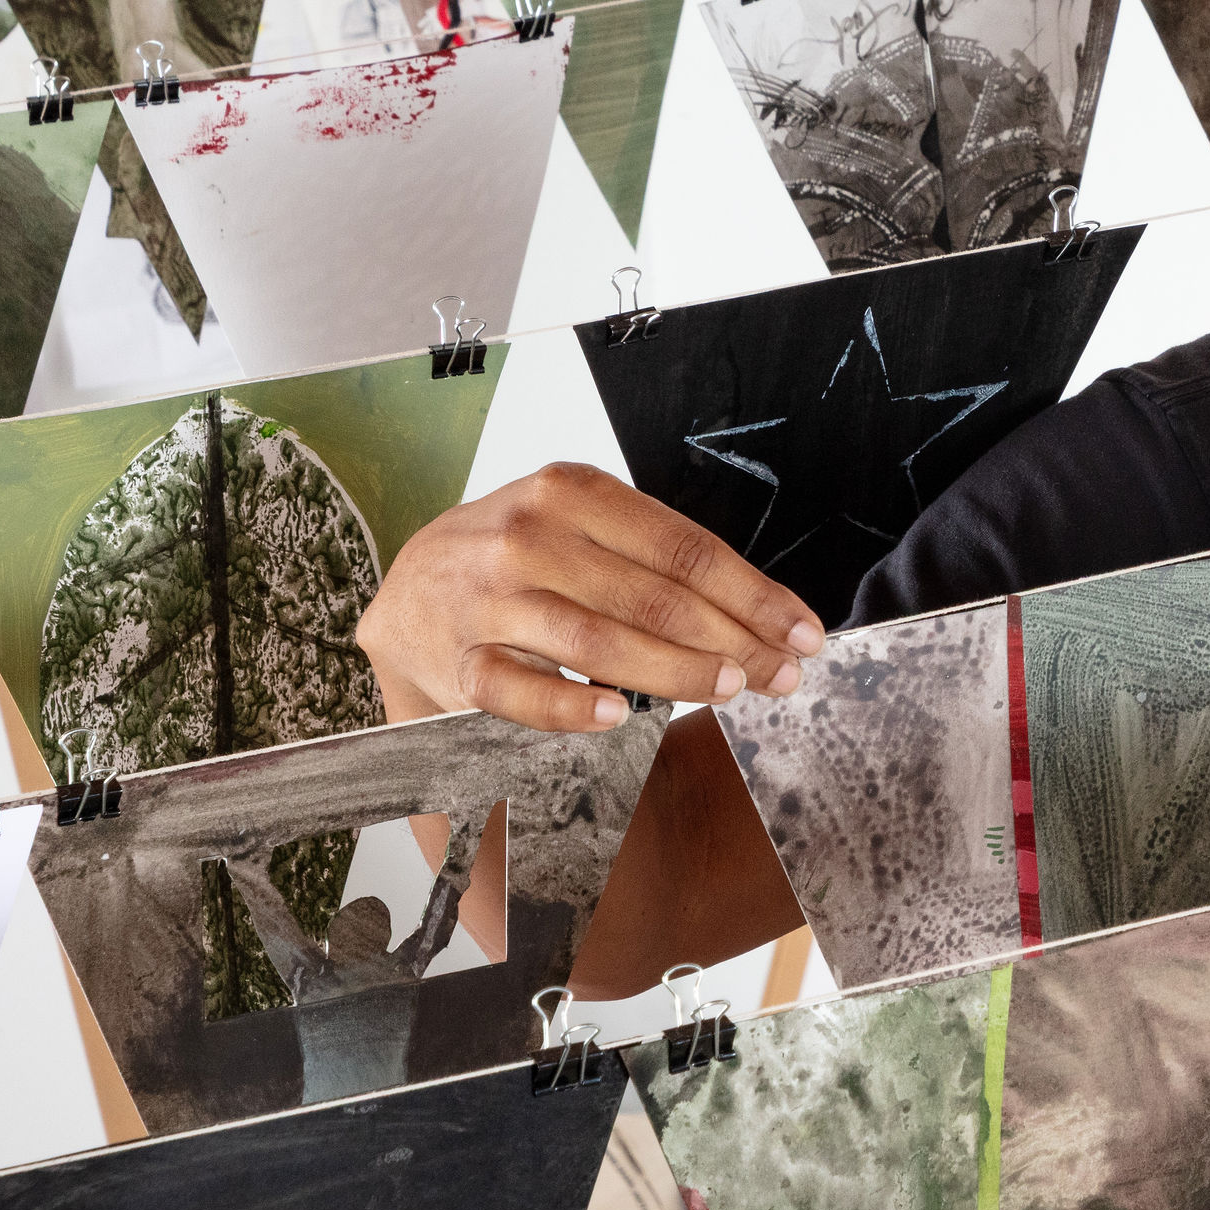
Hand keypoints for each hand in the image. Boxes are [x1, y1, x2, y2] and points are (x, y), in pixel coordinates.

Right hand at [358, 463, 828, 732]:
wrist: (406, 592)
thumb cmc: (517, 562)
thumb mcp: (581, 530)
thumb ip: (654, 562)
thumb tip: (761, 615)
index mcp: (573, 492)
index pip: (685, 548)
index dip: (753, 594)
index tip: (803, 632)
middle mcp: (530, 534)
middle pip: (653, 596)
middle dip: (732, 640)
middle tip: (783, 675)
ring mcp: (489, 597)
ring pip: (597, 640)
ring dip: (674, 671)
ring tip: (731, 688)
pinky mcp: (456, 657)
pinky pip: (520, 689)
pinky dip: (569, 705)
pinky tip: (616, 717)